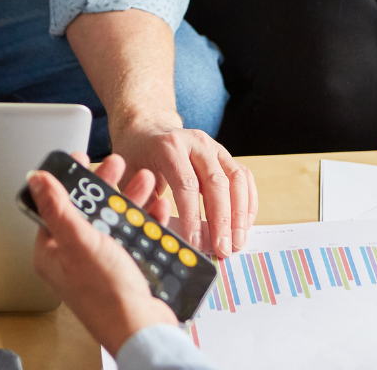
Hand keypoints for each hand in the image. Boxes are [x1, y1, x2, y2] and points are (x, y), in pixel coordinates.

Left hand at [30, 151, 176, 356]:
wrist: (142, 330)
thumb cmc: (108, 296)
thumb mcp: (80, 242)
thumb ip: (58, 208)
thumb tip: (37, 180)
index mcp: (54, 250)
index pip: (57, 204)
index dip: (71, 179)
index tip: (83, 158)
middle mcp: (75, 255)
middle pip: (89, 208)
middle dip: (107, 184)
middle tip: (119, 165)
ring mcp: (101, 261)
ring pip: (114, 218)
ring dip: (131, 197)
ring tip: (146, 180)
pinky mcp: (125, 266)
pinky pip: (134, 234)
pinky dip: (147, 220)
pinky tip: (158, 208)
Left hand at [111, 119, 257, 259]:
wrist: (147, 126)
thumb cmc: (137, 155)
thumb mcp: (128, 176)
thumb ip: (145, 202)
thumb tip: (163, 235)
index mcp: (169, 146)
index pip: (186, 184)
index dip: (193, 217)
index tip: (196, 244)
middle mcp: (196, 142)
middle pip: (216, 182)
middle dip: (222, 220)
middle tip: (223, 250)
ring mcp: (214, 147)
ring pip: (236, 178)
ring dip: (240, 213)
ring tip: (237, 242)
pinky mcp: (224, 154)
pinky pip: (244, 176)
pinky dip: (248, 201)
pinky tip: (244, 225)